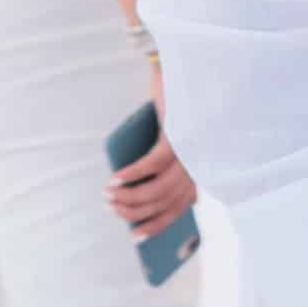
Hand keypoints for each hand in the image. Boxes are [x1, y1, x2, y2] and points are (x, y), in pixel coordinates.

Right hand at [105, 69, 194, 237]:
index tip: (137, 235)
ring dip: (130, 197)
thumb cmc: (172, 107)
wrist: (181, 71)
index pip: (183, 206)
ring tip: (109, 195)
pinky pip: (154, 164)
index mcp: (198, 166)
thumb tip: (133, 191)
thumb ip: (158, 164)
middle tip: (112, 208)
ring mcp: (191, 150)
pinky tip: (115, 179)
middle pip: (168, 202)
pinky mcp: (179, 135)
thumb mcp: (166, 140)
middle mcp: (198, 162)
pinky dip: (132, 175)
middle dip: (136, 212)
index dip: (160, 224)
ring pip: (160, 188)